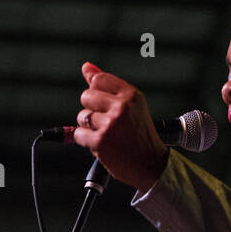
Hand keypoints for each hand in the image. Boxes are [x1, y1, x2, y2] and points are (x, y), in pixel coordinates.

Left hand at [75, 61, 170, 190]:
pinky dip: (86, 141)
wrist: (151, 165)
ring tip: (107, 135)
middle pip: (86, 96)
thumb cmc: (140, 134)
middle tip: (107, 122)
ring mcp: (110, 124)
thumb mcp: (132, 105)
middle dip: (92, 110)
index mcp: (131, 95)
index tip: (104, 104)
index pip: (98, 79)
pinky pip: (79, 134)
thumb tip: (86, 66)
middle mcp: (121, 107)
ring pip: (82, 117)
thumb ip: (108, 85)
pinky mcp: (100, 141)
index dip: (96, 92)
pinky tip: (102, 145)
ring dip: (89, 127)